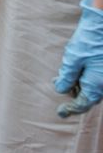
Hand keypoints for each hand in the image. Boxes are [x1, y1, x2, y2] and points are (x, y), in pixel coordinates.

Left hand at [56, 0, 102, 116]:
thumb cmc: (88, 40)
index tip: (60, 112)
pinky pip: (96, 77)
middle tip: (57, 82)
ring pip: (92, 86)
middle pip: (88, 96)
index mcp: (96, 85)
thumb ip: (67, 76)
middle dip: (73, 92)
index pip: (83, 104)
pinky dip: (84, 75)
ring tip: (63, 73)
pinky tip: (74, 67)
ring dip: (78, 83)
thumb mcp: (72, 59)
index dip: (71, 109)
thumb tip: (61, 90)